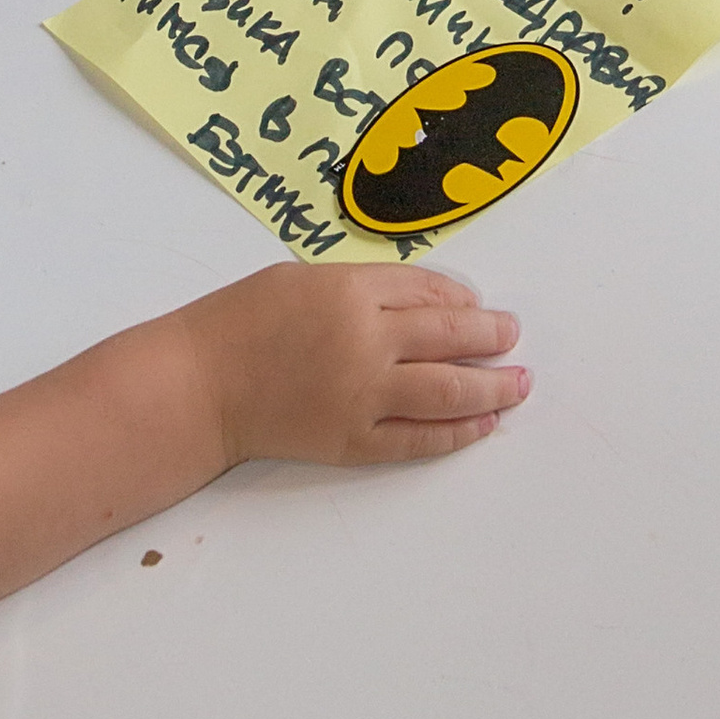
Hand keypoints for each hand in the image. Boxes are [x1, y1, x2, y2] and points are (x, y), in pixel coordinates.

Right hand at [180, 261, 525, 466]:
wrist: (200, 384)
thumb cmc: (243, 319)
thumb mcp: (304, 278)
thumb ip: (364, 288)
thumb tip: (425, 303)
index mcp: (351, 292)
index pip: (429, 293)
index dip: (464, 300)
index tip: (482, 305)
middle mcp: (367, 342)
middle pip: (451, 338)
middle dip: (492, 337)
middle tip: (513, 336)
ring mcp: (363, 396)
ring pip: (448, 391)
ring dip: (493, 386)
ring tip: (520, 382)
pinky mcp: (354, 441)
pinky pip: (419, 438)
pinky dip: (457, 432)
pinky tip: (483, 424)